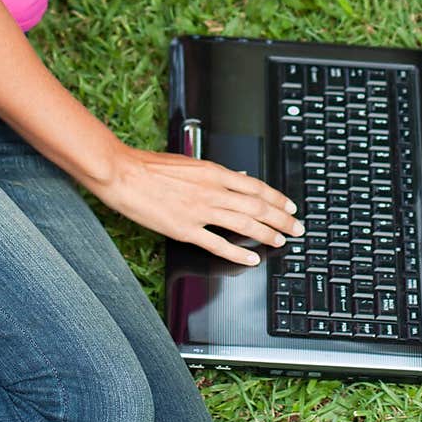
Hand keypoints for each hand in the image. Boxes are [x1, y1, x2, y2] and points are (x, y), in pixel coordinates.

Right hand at [99, 141, 303, 265]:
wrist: (124, 174)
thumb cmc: (151, 167)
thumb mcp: (190, 162)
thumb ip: (216, 173)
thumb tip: (241, 178)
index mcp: (213, 172)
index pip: (255, 186)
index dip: (277, 198)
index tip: (289, 207)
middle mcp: (212, 190)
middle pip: (256, 206)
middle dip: (281, 219)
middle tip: (296, 229)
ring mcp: (200, 211)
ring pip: (243, 223)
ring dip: (266, 234)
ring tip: (281, 241)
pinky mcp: (185, 229)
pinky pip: (218, 244)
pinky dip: (238, 252)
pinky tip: (251, 258)